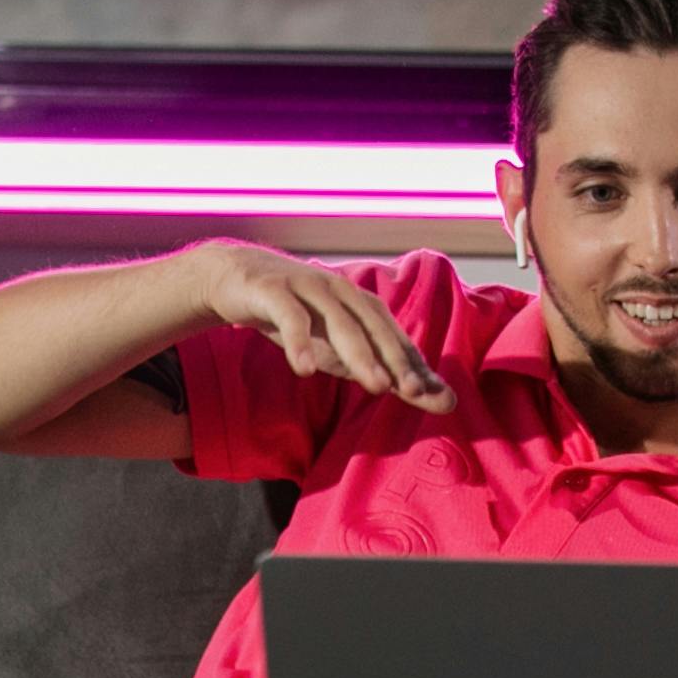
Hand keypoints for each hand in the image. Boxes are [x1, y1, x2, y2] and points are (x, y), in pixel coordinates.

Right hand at [187, 243, 451, 407]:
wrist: (235, 278)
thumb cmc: (296, 316)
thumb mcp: (335, 346)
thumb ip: (374, 369)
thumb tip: (426, 396)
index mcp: (360, 305)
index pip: (394, 339)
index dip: (417, 368)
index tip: (441, 399)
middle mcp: (341, 292)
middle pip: (374, 328)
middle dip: (397, 360)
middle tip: (416, 393)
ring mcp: (308, 288)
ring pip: (339, 322)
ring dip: (361, 354)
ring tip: (377, 386)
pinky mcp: (273, 290)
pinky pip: (290, 317)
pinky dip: (299, 342)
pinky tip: (305, 369)